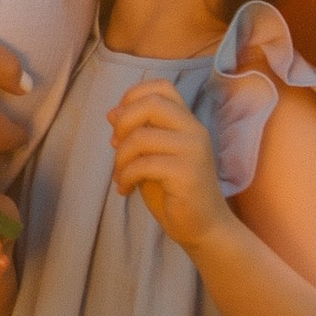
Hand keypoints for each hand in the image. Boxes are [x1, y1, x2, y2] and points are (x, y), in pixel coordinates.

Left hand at [109, 79, 229, 250]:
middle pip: (151, 103)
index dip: (133, 95)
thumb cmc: (175, 191)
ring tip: (120, 176)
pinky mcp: (186, 173)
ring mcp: (193, 151)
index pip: (162, 87)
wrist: (203, 227)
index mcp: (187, 123)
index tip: (118, 120)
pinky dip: (126, 176)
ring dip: (120, 158)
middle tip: (115, 145)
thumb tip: (112, 113)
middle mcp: (194, 131)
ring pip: (141, 138)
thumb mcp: (153, 156)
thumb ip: (139, 133)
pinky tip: (126, 189)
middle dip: (123, 122)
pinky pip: (143, 165)